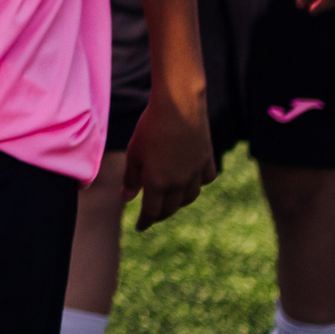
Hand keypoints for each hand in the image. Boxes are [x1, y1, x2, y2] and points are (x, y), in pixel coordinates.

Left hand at [121, 92, 215, 230]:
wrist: (179, 105)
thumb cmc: (150, 126)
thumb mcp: (134, 152)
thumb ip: (131, 178)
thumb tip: (127, 198)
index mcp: (158, 182)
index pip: (152, 211)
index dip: (145, 221)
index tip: (140, 228)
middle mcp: (179, 182)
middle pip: (171, 208)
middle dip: (160, 214)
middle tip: (152, 216)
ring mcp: (196, 172)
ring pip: (190, 197)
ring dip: (179, 202)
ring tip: (170, 201)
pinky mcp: (207, 160)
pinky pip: (205, 180)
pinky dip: (198, 184)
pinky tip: (192, 182)